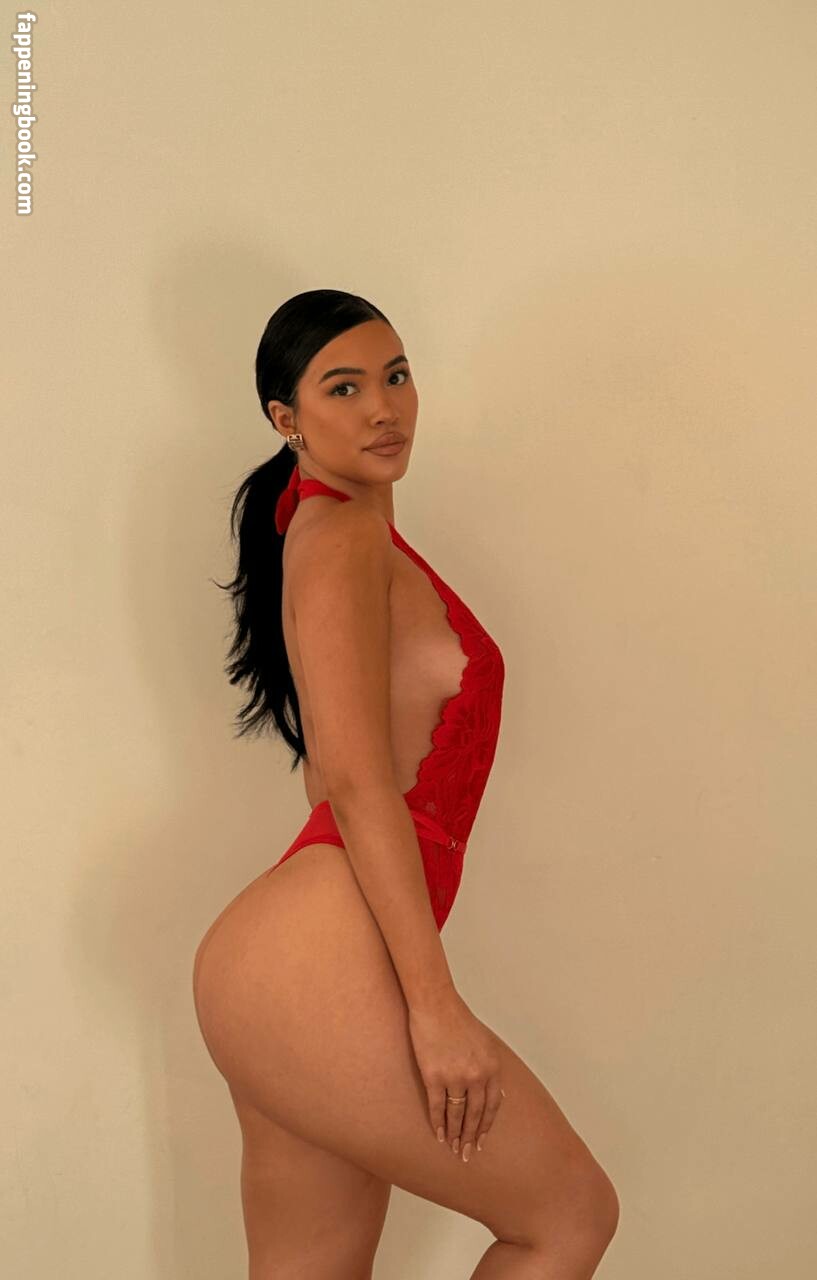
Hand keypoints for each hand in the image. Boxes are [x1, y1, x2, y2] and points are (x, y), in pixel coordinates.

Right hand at [407, 989, 504, 1159]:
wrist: (436, 1005)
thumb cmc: (458, 1020)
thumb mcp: (485, 1043)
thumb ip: (490, 1069)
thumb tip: (498, 1094)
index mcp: (492, 1067)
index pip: (492, 1105)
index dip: (487, 1126)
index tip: (482, 1140)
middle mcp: (477, 1075)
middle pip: (476, 1114)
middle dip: (472, 1137)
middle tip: (468, 1154)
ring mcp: (455, 1077)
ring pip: (457, 1114)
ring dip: (456, 1134)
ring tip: (454, 1148)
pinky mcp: (434, 1076)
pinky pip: (437, 1106)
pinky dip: (438, 1123)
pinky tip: (439, 1135)